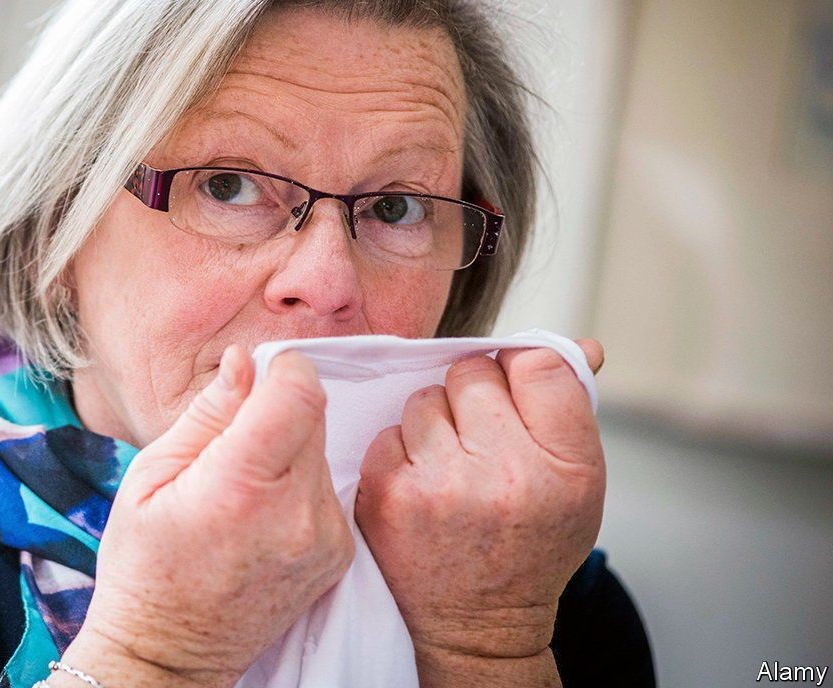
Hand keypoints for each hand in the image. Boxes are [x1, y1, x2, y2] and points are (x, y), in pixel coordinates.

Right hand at [65, 346, 354, 687]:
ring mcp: (325, 538)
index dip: (282, 370)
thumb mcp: (150, 476)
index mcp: (241, 487)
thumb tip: (245, 362)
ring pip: (323, 449)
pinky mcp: (339, 553)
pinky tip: (262, 513)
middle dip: (278, 409)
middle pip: (315, 415)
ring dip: (289, 448)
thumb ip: (208, 414)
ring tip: (244, 486)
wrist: (171, 653)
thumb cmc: (145, 564)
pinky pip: (328, 487)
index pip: (300, 393)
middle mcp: (297, 513)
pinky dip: (299, 484)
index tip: (257, 378)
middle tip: (233, 442)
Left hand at [353, 339, 605, 671]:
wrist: (476, 625)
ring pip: (424, 397)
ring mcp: (442, 484)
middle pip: (473, 372)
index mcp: (566, 466)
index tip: (515, 394)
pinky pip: (389, 431)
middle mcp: (507, 472)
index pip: (539, 364)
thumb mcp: (578, 482)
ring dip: (434, 420)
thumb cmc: (529, 546)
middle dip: (474, 394)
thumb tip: (580, 344)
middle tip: (480, 436)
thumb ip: (572, 408)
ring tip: (451, 463)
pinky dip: (402, 450)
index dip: (521, 370)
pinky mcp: (389, 495)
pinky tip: (422, 484)